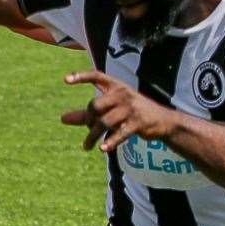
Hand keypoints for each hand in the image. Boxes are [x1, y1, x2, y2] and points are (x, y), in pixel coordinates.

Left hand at [60, 70, 180, 151]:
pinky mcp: (138, 123)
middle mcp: (122, 94)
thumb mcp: (110, 110)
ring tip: (86, 147)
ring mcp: (131, 108)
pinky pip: (120, 133)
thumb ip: (87, 114)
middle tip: (88, 130)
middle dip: (88, 120)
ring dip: (93, 136)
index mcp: (116, 87)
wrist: (162, 121)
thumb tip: (62, 119)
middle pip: (95, 105)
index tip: (66, 80)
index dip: (82, 76)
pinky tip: (102, 149)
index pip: (97, 76)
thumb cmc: (131, 113)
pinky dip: (110, 142)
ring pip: (104, 122)